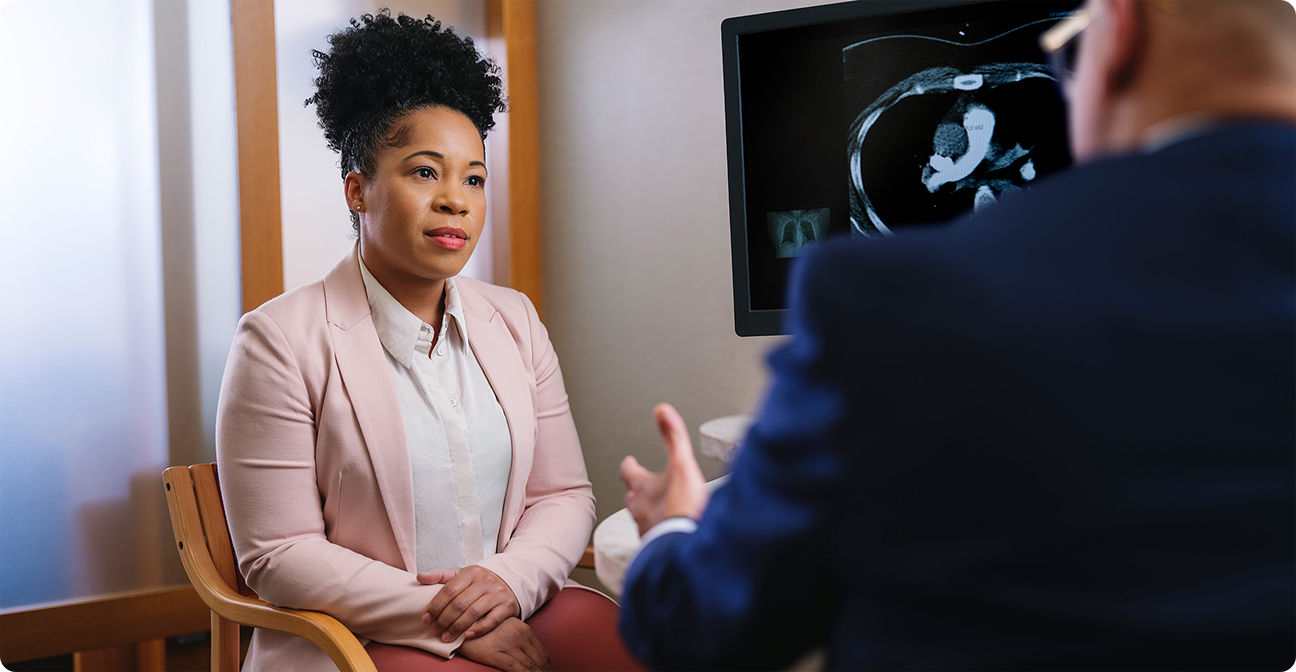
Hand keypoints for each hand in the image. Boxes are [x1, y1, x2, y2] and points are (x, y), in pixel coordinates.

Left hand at [417, 565, 519, 640]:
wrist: (509, 581)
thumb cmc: (480, 581)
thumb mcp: (461, 574)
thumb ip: (440, 575)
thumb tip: (419, 578)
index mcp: (472, 572)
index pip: (449, 590)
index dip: (435, 606)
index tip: (426, 619)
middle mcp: (485, 581)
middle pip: (460, 603)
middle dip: (444, 620)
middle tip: (435, 631)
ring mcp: (497, 593)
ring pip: (474, 613)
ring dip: (457, 627)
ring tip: (446, 637)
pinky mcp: (507, 606)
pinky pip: (492, 620)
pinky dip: (479, 629)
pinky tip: (467, 635)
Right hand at [457, 617, 550, 671]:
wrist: (460, 623)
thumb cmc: (482, 629)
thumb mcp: (505, 629)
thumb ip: (517, 638)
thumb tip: (526, 654)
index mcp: (523, 629)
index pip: (541, 652)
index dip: (548, 665)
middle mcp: (519, 635)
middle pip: (539, 660)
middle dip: (546, 671)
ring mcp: (508, 644)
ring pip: (530, 665)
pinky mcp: (495, 653)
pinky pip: (515, 667)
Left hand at [619, 403, 709, 535]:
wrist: (684, 546)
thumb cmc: (682, 507)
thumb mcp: (681, 464)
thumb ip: (673, 437)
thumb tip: (662, 411)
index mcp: (642, 488)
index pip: (628, 472)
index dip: (629, 466)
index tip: (630, 461)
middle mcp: (639, 509)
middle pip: (633, 497)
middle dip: (639, 492)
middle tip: (645, 488)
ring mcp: (645, 529)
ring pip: (642, 518)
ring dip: (649, 513)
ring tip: (661, 512)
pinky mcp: (655, 547)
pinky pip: (653, 538)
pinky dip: (660, 533)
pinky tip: (670, 533)